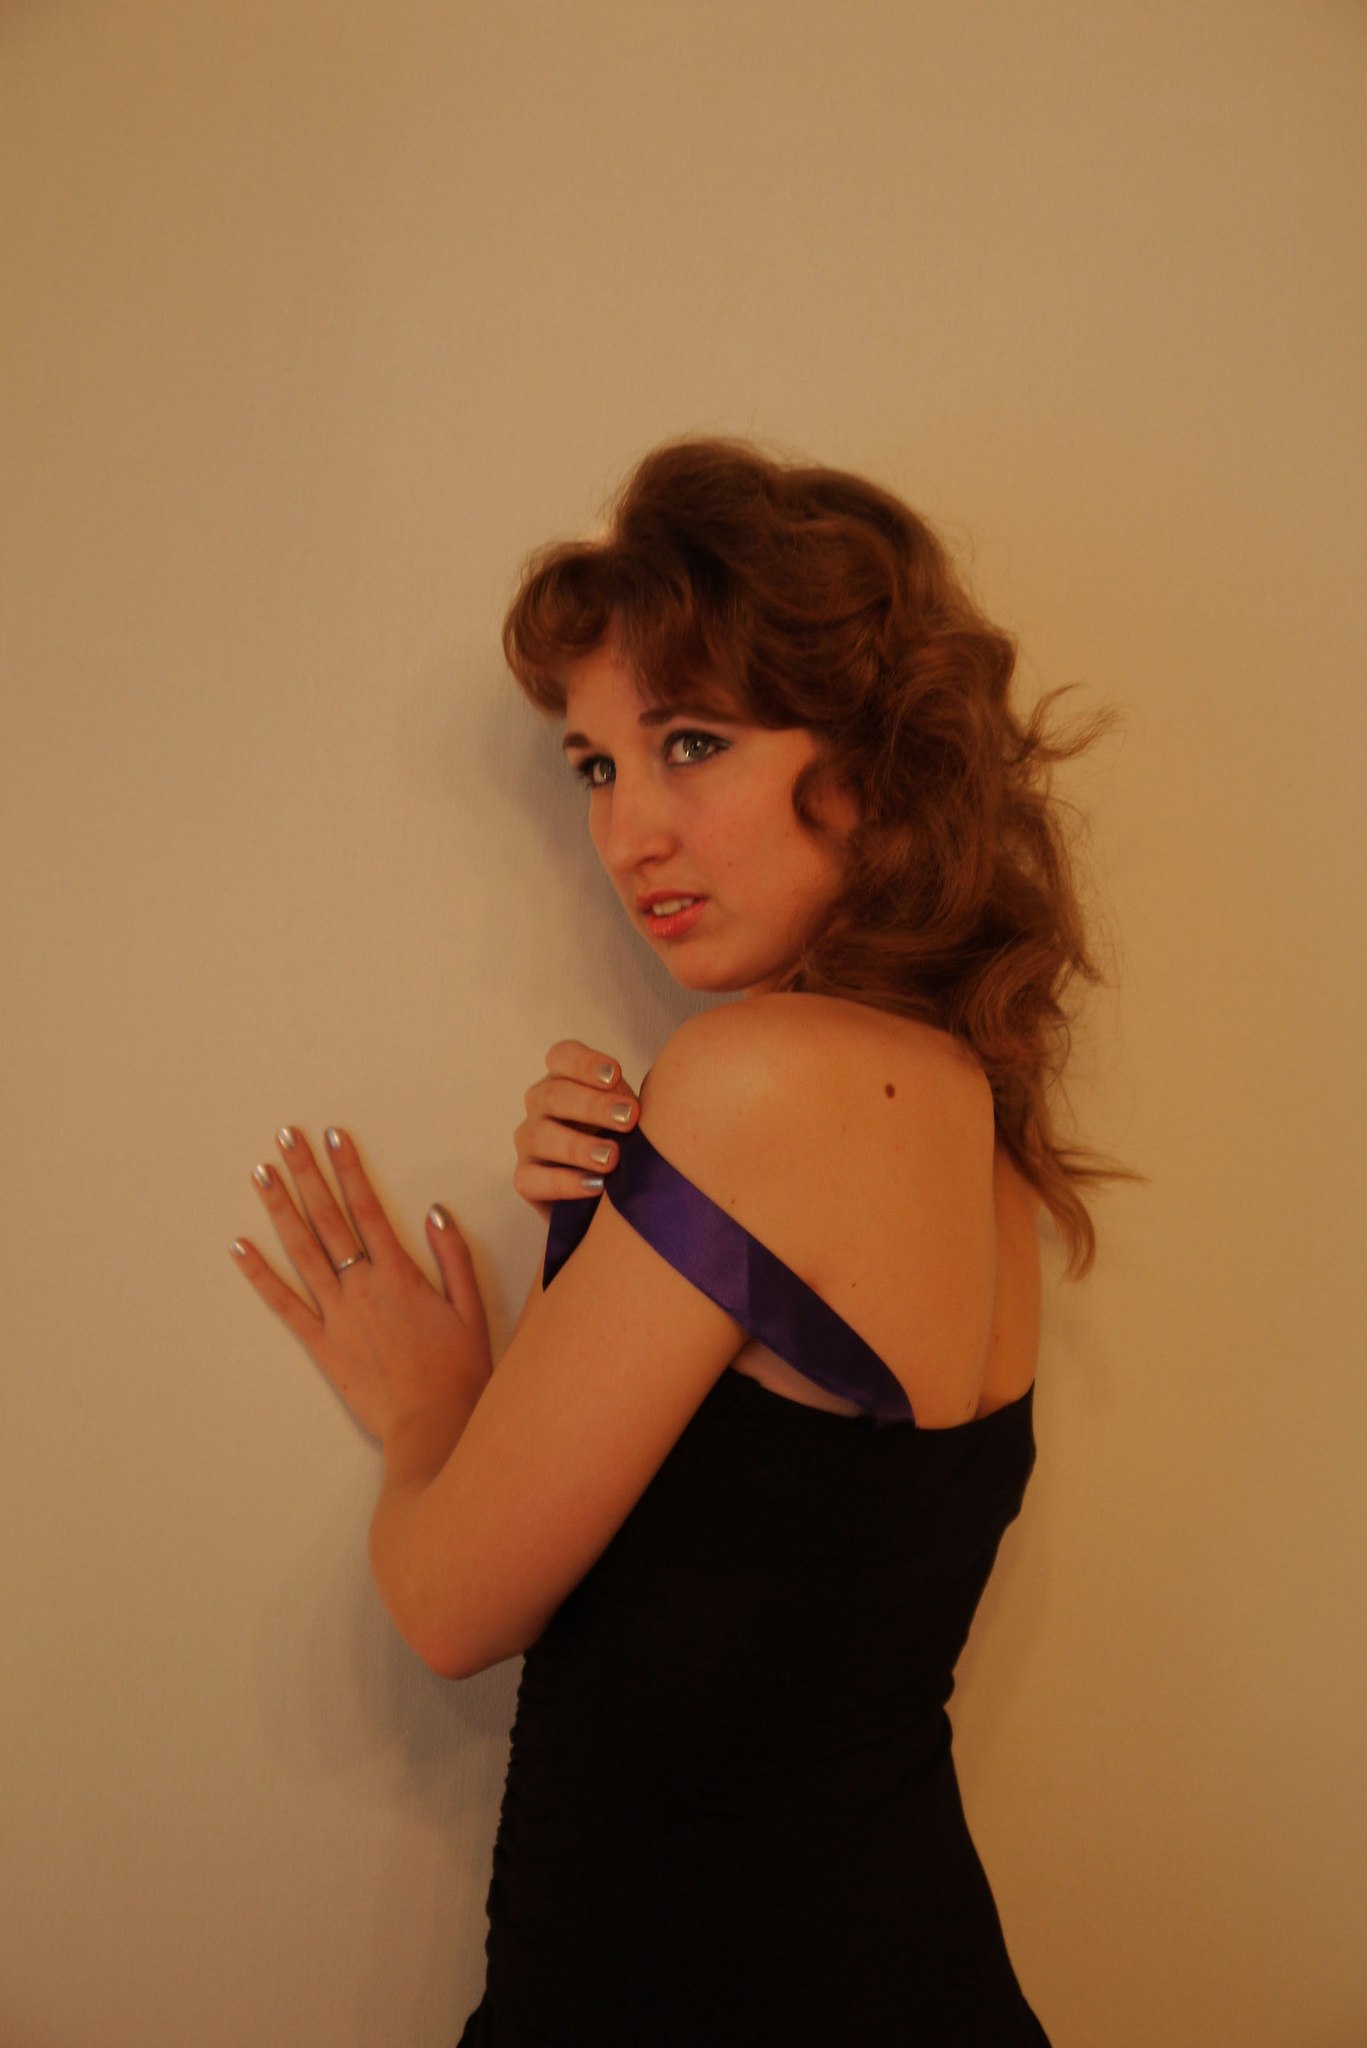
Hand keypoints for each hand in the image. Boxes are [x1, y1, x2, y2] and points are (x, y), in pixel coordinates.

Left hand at [230, 1125, 491, 1446]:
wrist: (433, 1426)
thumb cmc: (459, 1370)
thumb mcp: (471, 1308)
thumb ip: (453, 1256)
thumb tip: (434, 1212)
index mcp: (398, 1274)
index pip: (366, 1207)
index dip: (348, 1168)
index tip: (332, 1135)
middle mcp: (361, 1287)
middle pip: (327, 1218)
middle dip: (306, 1173)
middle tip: (285, 1137)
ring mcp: (336, 1315)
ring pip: (301, 1252)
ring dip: (279, 1209)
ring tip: (261, 1174)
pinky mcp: (321, 1345)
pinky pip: (284, 1304)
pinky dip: (260, 1275)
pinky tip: (240, 1247)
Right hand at [512, 1041, 639, 1224]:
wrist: (605, 1190)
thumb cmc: (620, 1138)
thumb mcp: (628, 1114)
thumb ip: (631, 1105)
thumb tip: (642, 1109)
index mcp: (564, 1078)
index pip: (562, 1057)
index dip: (585, 1063)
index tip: (615, 1074)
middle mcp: (541, 1104)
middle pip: (554, 1094)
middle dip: (593, 1105)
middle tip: (628, 1118)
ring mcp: (529, 1140)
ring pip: (540, 1136)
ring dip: (579, 1146)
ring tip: (612, 1158)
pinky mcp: (525, 1178)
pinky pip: (531, 1179)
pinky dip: (565, 1183)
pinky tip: (596, 1185)